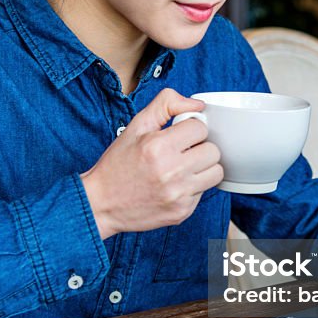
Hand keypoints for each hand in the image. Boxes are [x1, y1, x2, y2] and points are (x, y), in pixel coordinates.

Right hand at [80, 88, 221, 239]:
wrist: (101, 203)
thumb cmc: (118, 163)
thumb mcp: (136, 126)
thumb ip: (166, 104)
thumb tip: (197, 105)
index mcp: (158, 146)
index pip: (200, 128)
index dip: (190, 129)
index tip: (179, 135)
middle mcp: (171, 172)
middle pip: (213, 151)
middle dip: (199, 147)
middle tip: (182, 151)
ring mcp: (178, 195)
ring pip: (215, 172)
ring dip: (203, 167)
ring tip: (183, 167)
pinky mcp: (182, 212)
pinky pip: (204, 192)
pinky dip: (193, 187)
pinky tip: (174, 185)